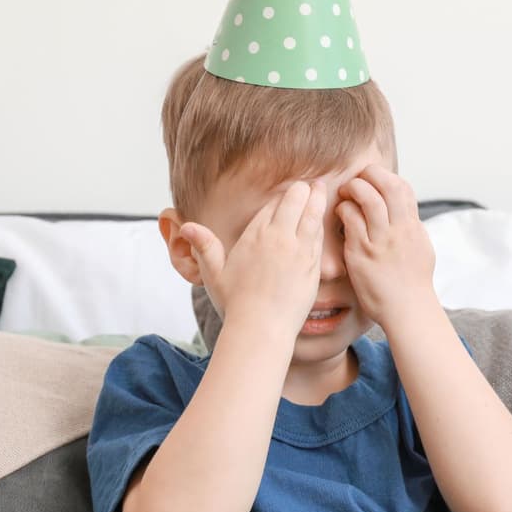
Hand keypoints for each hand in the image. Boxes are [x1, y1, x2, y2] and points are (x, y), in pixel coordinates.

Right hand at [180, 181, 326, 337]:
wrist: (262, 327)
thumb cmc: (236, 303)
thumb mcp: (214, 273)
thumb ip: (204, 246)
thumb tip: (186, 225)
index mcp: (255, 236)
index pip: (272, 206)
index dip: (281, 197)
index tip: (289, 189)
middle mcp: (278, 238)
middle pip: (294, 202)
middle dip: (302, 190)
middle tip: (311, 183)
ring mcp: (299, 250)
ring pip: (311, 215)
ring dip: (317, 199)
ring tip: (322, 188)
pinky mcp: (313, 265)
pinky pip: (320, 236)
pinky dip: (322, 222)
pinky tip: (324, 217)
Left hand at [335, 166, 436, 328]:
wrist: (407, 309)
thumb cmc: (412, 283)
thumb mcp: (420, 248)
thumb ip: (410, 228)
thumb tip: (405, 213)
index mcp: (413, 227)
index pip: (404, 188)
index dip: (387, 176)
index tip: (375, 179)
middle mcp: (399, 230)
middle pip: (388, 185)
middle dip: (370, 174)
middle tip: (358, 179)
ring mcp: (381, 240)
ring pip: (368, 198)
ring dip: (354, 188)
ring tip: (346, 193)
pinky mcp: (362, 252)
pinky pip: (351, 220)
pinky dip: (343, 209)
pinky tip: (340, 214)